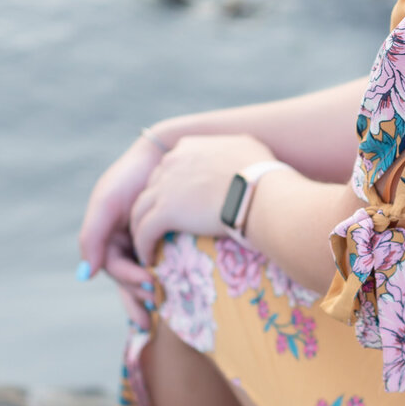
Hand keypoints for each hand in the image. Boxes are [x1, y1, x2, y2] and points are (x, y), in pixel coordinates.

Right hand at [78, 134, 167, 326]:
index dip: (130, 281)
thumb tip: (85, 275)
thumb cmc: (131, 176)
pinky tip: (181, 295)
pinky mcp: (170, 242)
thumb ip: (91, 237)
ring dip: (153, 296)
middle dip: (139, 299)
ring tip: (167, 312)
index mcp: (110, 239)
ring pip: (147, 278)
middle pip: (130, 281)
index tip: (150, 286)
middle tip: (155, 311)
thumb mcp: (106, 203)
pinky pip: (168, 266)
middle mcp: (128, 245)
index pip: (116, 270)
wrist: (167, 154)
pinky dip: (171, 280)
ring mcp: (148, 244)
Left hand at [129, 134, 279, 271]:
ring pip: (141, 209)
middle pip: (152, 187)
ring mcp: (166, 186)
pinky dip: (143, 246)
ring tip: (147, 245)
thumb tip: (238, 156)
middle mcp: (173, 161)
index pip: (170, 166)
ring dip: (141, 228)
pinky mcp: (166, 212)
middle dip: (154, 206)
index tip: (177, 203)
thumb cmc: (263, 174)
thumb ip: (231, 150)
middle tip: (160, 226)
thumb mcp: (246, 147)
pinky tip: (148, 259)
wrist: (261, 192)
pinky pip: (144, 232)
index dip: (171, 186)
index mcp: (189, 147)